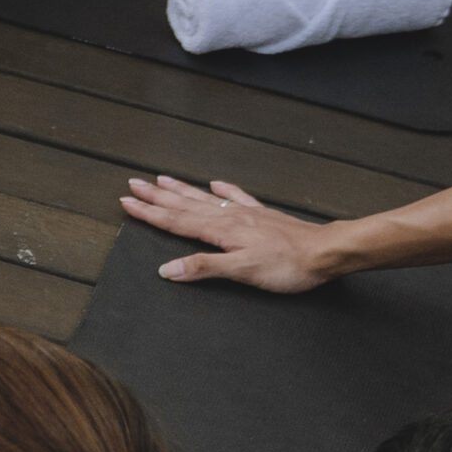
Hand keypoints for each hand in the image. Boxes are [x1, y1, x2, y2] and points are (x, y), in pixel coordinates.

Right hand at [120, 176, 337, 292]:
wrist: (324, 252)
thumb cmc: (286, 266)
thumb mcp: (241, 272)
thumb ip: (203, 268)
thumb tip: (167, 269)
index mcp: (220, 231)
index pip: (176, 220)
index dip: (150, 212)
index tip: (127, 202)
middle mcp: (229, 217)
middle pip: (185, 204)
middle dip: (157, 196)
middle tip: (133, 184)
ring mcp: (246, 214)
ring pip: (205, 198)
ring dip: (181, 189)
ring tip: (162, 179)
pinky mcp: (262, 216)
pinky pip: (236, 197)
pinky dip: (223, 189)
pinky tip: (215, 183)